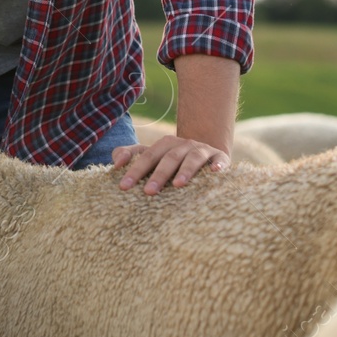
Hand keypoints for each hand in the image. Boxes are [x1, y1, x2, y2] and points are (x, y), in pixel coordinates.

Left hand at [111, 135, 228, 194]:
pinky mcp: (220, 158)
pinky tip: (214, 173)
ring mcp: (202, 150)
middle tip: (148, 192)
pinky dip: (217, 166)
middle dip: (158, 174)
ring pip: (192, 158)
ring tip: (177, 184)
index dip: (134, 169)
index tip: (123, 186)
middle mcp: (182, 145)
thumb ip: (131, 156)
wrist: (207, 156)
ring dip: (185, 170)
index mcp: (164, 144)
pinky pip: (219, 161)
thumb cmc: (173, 161)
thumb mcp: (152, 157)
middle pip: (168, 157)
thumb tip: (116, 163)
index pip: (147, 155)